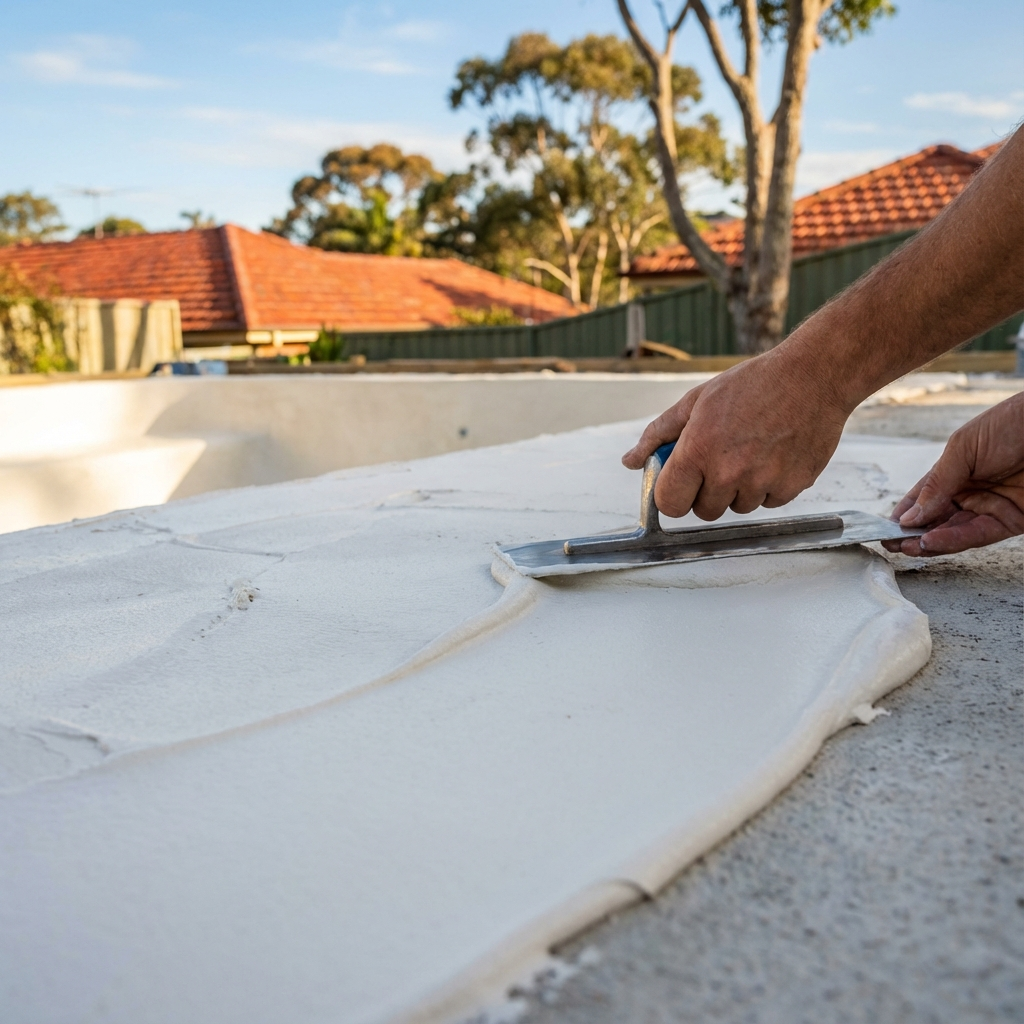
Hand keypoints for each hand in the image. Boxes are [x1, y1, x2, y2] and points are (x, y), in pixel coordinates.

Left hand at [621, 348, 850, 519]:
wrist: (813, 376)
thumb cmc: (753, 385)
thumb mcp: (696, 401)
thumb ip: (659, 435)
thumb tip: (631, 461)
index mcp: (698, 451)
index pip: (669, 504)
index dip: (672, 495)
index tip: (680, 483)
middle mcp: (728, 472)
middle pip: (704, 511)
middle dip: (706, 492)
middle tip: (720, 459)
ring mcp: (762, 482)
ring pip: (737, 507)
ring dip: (739, 489)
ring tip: (751, 451)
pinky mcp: (792, 487)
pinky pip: (768, 502)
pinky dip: (768, 487)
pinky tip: (773, 455)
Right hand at [883, 392, 1023, 555]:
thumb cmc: (1014, 423)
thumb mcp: (964, 447)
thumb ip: (937, 482)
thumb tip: (910, 514)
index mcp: (954, 471)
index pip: (922, 499)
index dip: (903, 514)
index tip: (883, 528)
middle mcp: (971, 492)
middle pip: (935, 520)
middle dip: (912, 534)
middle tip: (892, 543)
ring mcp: (991, 508)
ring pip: (953, 533)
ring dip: (929, 541)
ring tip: (909, 546)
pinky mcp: (1013, 521)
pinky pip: (978, 536)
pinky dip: (954, 541)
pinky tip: (933, 541)